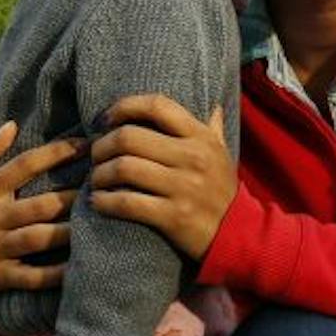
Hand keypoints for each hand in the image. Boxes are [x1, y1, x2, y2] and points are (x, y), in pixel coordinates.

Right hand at [0, 122, 86, 301]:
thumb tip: (12, 124)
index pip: (23, 166)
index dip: (56, 153)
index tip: (86, 144)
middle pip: (38, 205)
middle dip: (70, 197)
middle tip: (102, 188)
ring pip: (38, 239)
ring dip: (68, 231)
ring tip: (96, 221)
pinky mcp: (1, 277)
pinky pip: (33, 277)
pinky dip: (56, 274)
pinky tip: (80, 265)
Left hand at [87, 96, 234, 260]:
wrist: (240, 234)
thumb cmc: (222, 191)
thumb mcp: (222, 154)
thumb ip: (213, 127)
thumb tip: (211, 101)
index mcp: (200, 137)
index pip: (157, 105)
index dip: (124, 106)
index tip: (105, 120)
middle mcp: (192, 158)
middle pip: (129, 137)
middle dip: (102, 145)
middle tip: (94, 156)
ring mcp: (183, 188)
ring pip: (123, 168)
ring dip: (99, 174)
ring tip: (95, 180)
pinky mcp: (174, 216)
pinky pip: (127, 203)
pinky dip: (104, 201)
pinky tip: (97, 202)